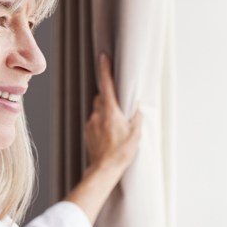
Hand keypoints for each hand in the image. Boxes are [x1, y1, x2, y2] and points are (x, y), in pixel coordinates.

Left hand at [65, 54, 142, 222]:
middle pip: (101, 97)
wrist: (104, 169)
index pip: (107, 86)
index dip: (105, 70)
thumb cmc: (121, 153)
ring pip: (98, 109)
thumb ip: (137, 118)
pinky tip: (109, 134)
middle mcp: (98, 115)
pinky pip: (95, 121)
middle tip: (120, 106)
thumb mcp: (136, 135)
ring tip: (116, 125)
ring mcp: (91, 123)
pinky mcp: (88, 132)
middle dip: (109, 97)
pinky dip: (102, 122)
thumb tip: (139, 108)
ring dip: (106, 112)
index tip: (104, 57)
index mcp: (111, 112)